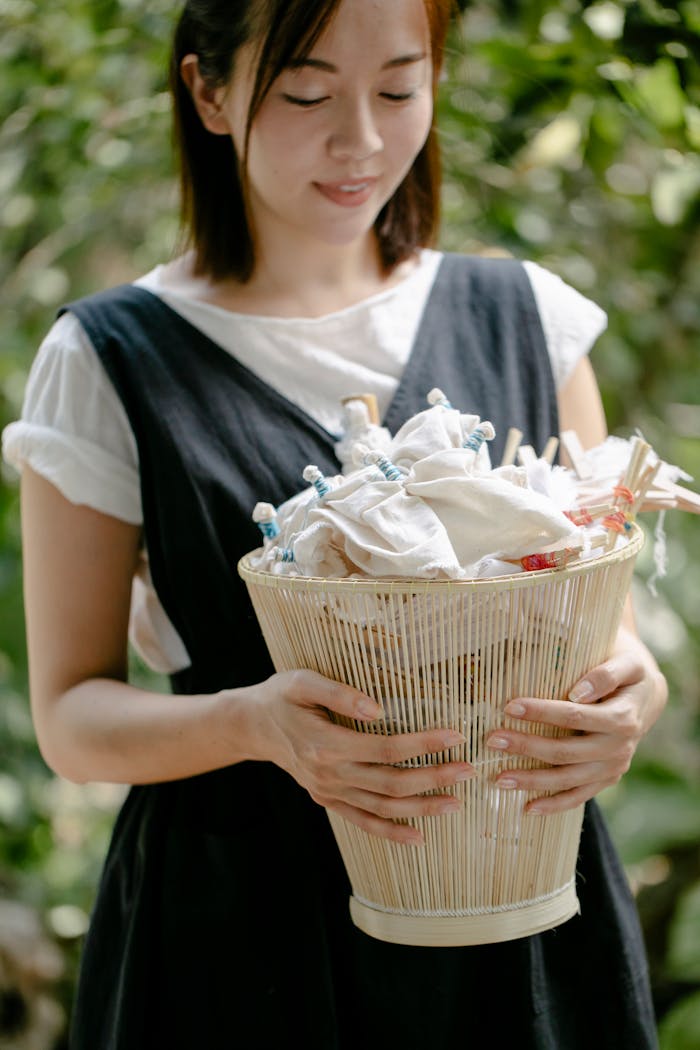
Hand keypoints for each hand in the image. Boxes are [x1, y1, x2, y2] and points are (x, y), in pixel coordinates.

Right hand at [247, 669, 474, 843]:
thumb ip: (339, 692)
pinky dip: (391, 833)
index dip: (423, 743)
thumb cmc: (281, 697)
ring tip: (456, 802)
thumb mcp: (302, 682)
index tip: (454, 735)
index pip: (385, 747)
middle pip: (391, 782)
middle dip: (434, 778)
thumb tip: (377, 709)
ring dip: (422, 807)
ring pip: (382, 807)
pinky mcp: (328, 799)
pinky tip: (419, 836)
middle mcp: (329, 774)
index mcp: (325, 743)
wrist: (252, 726)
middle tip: (468, 770)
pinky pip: (363, 822)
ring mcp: (329, 791)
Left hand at [486, 628, 667, 814]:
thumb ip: (605, 675)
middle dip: (526, 746)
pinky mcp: (606, 779)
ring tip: (499, 777)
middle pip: (565, 751)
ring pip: (567, 779)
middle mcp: (618, 748)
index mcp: (622, 718)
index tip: (510, 706)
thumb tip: (577, 692)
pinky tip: (527, 808)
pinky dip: (554, 804)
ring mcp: (612, 768)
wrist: (646, 696)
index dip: (542, 712)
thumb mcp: (627, 664)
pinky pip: (579, 796)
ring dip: (532, 780)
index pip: (574, 716)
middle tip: (492, 740)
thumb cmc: (628, 674)